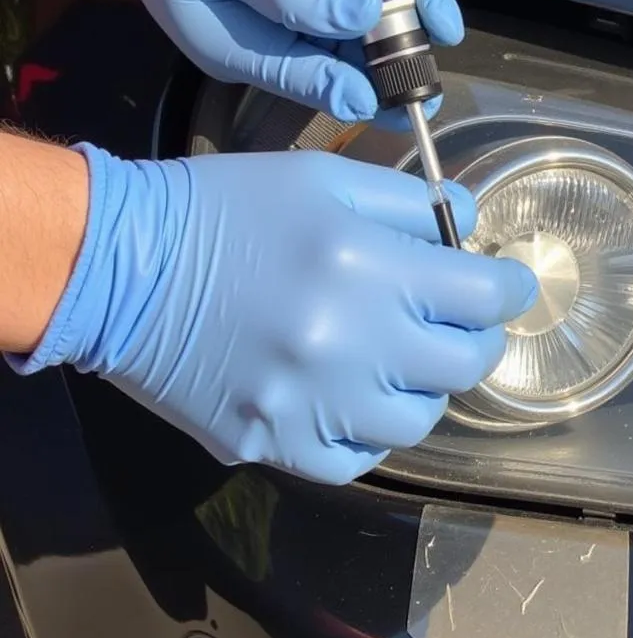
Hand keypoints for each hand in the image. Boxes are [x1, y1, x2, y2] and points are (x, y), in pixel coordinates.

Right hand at [12, 147, 536, 485]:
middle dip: (475, 337)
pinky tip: (354, 399)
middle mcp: (350, 345)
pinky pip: (357, 460)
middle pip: (464, 364)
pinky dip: (370, 432)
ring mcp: (311, 406)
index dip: (508, 287)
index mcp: (366, 267)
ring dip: (423, 386)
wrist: (118, 264)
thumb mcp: (322, 178)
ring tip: (400, 359)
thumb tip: (468, 226)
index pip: (484, 295)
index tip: (505, 285)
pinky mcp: (273, 444)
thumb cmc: (225, 207)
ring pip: (417, 420)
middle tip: (458, 321)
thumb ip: (408, 203)